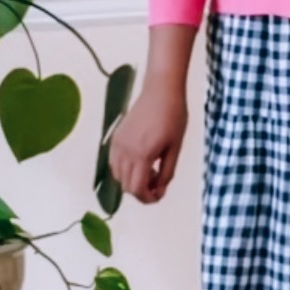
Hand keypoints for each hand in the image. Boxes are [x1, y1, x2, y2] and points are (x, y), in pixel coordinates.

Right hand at [109, 79, 187, 203]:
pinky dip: (125, 169)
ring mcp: (117, 144)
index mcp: (142, 155)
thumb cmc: (174, 117)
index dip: (148, 198)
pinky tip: (140, 161)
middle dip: (141, 190)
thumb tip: (159, 190)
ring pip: (117, 176)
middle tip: (157, 182)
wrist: (161, 91)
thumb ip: (166, 172)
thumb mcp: (175, 148)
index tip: (159, 195)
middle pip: (125, 185)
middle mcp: (125, 151)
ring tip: (150, 170)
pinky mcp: (115, 137)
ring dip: (132, 180)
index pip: (136, 189)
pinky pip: (114, 162)